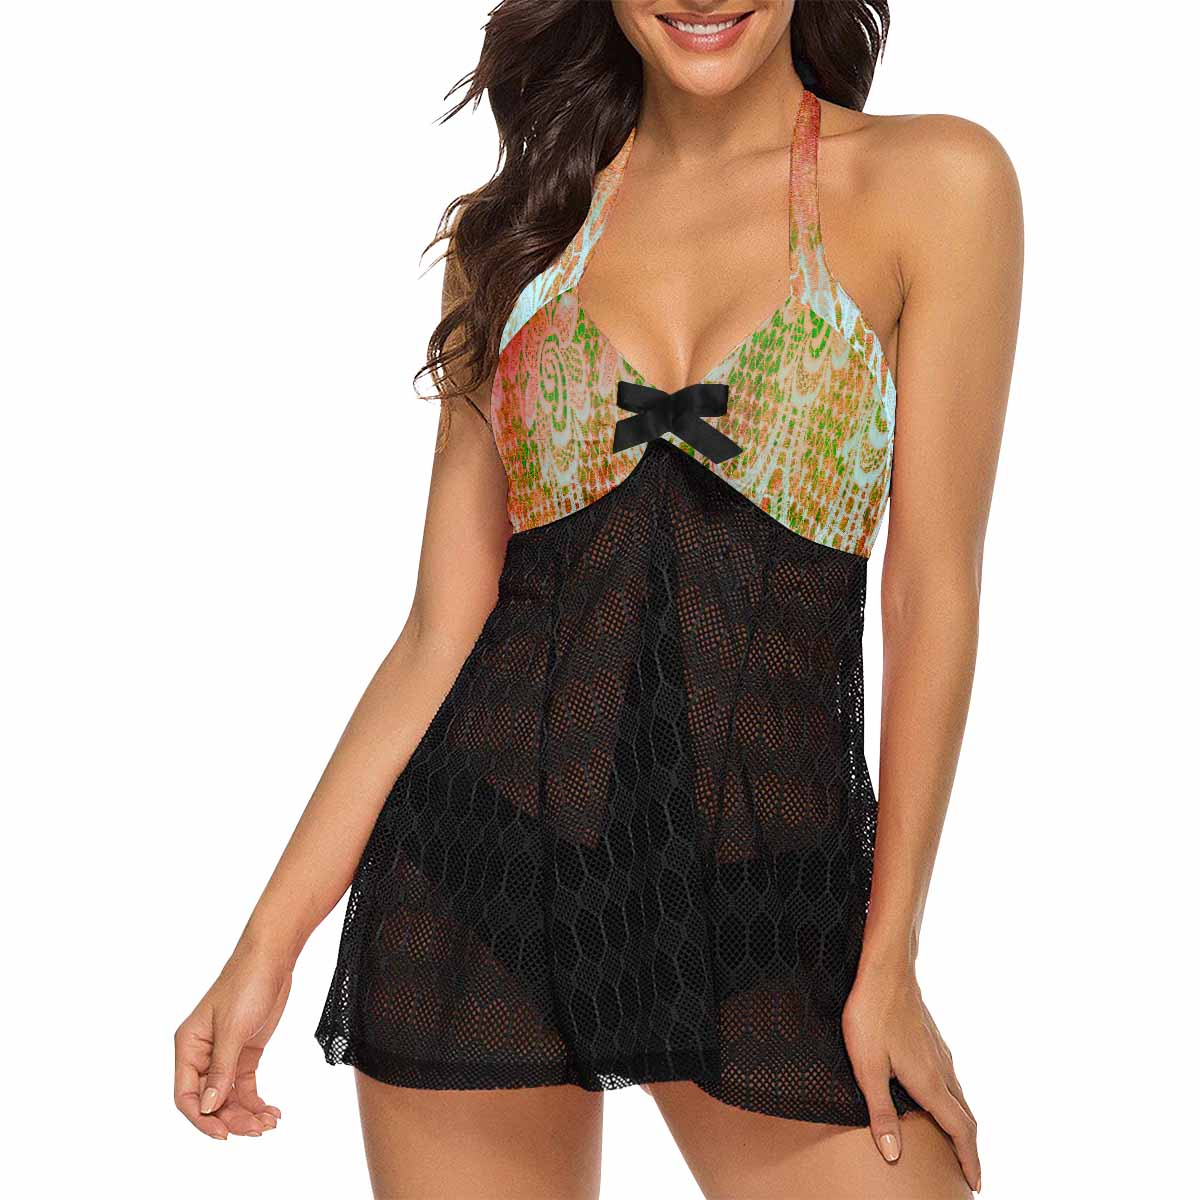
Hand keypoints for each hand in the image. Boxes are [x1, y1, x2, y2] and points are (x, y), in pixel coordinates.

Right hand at [173, 942, 291, 1139]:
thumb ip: (222, 1069)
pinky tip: (271, 1112)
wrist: (273, 957)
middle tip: (257, 1129)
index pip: (186, 1095)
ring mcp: (225, 1053)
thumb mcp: (234, 1029)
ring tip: (269, 1123)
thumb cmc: (246, 984)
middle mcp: (202, 1054)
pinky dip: (256, 1101)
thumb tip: (209, 1108)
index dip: (202, 1118)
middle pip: (210, 1099)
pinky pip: (245, 1085)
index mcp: (188, 1046)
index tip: (223, 1134)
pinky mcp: (246, 1051)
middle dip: (231, 1118)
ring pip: (229, 1096)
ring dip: (246, 1113)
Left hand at [842, 966, 980, 1191]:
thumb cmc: (871, 1015)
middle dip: (969, 1147)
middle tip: (967, 1172)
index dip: (969, 1160)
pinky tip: (936, 1099)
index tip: (975, 1184)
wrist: (884, 969)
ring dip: (961, 1124)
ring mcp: (939, 1052)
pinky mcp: (931, 1039)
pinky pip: (949, 1079)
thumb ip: (881, 1112)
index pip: (960, 1130)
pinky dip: (952, 1101)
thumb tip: (894, 1155)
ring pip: (959, 1096)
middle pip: (965, 1116)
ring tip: (954, 1143)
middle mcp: (941, 1069)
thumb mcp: (868, 1068)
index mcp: (929, 1082)